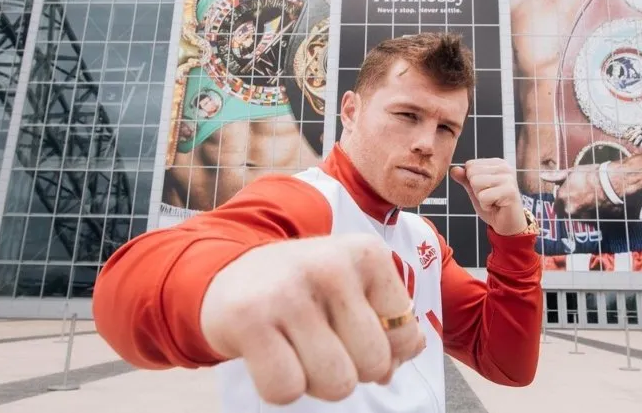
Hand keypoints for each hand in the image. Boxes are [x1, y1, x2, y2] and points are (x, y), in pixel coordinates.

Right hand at [199, 235, 425, 404]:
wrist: (229, 275)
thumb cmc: (304, 290)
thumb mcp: (354, 288)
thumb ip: (391, 319)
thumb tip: (412, 348)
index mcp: (367, 253)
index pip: (406, 335)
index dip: (384, 349)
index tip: (352, 330)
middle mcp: (331, 265)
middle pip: (374, 363)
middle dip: (351, 368)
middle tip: (321, 341)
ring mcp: (290, 290)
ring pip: (336, 383)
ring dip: (316, 380)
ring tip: (296, 347)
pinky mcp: (250, 319)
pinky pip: (286, 390)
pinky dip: (279, 386)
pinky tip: (270, 354)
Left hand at [450, 158, 526, 235]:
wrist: (508, 224)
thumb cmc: (492, 205)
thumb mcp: (475, 190)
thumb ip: (465, 179)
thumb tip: (454, 170)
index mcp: (497, 163)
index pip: (470, 165)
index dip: (472, 181)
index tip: (486, 189)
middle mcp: (504, 167)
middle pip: (472, 173)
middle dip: (476, 190)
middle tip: (490, 197)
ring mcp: (509, 178)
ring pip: (476, 183)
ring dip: (480, 198)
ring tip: (493, 201)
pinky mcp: (510, 191)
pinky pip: (483, 196)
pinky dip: (485, 205)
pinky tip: (496, 206)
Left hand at [539, 165, 606, 217]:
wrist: (612, 184)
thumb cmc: (591, 175)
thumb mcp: (571, 172)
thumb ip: (555, 177)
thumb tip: (542, 176)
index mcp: (562, 197)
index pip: (556, 204)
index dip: (561, 199)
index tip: (568, 192)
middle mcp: (569, 209)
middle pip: (563, 212)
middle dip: (567, 206)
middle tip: (577, 197)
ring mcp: (580, 216)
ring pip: (574, 215)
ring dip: (577, 210)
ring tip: (586, 199)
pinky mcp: (591, 220)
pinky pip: (585, 218)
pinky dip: (587, 213)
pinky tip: (593, 204)